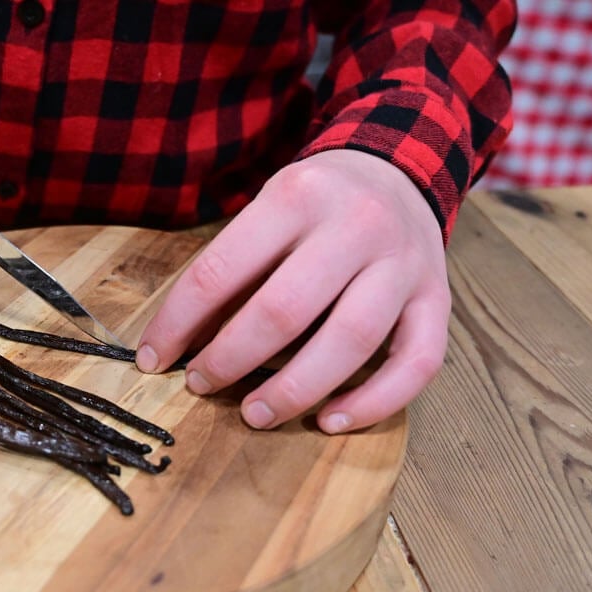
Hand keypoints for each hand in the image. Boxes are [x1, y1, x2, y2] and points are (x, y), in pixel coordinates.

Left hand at [136, 150, 449, 433]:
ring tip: (255, 415)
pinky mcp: (438, 298)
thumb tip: (176, 341)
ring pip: (352, 340)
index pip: (222, 270)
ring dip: (295, 389)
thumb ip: (232, 267)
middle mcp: (357, 225)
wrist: (398, 171)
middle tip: (201, 385)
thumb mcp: (268, 209)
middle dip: (232, 359)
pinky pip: (418, 363)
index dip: (178, 323)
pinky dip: (375, 403)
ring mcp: (404, 264)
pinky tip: (331, 421)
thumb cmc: (317, 206)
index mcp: (297, 196)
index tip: (153, 358)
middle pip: (285, 310)